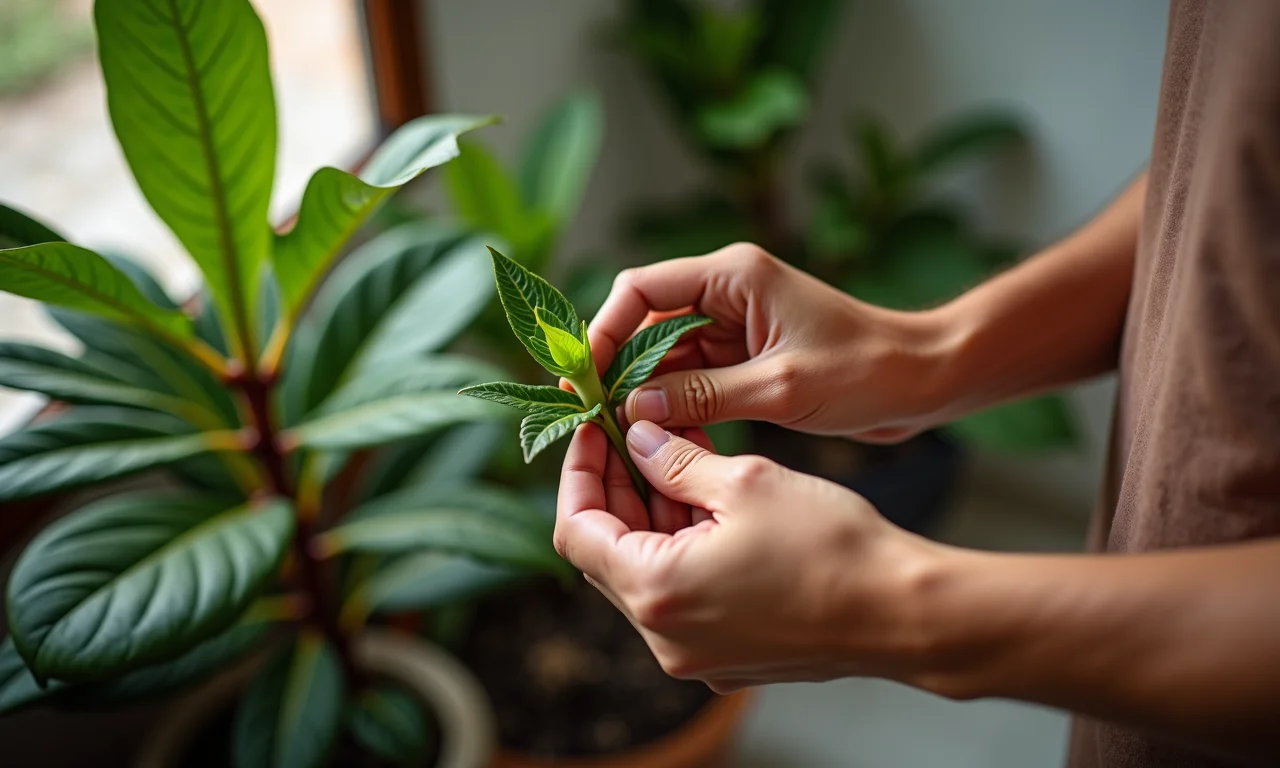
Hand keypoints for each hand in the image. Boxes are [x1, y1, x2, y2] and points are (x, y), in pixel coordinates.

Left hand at [555, 419, 941, 691]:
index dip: (579, 471)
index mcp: (656, 592)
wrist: (904, 612)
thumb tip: (638, 437)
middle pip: (608, 551)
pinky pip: (682, 591)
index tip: (595, 428)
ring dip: (653, 511)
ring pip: (647, 569)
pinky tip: (707, 493)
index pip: (576, 529)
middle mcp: (663, 636)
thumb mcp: (744, 481)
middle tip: (633, 429)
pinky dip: (683, 542)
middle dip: (617, 485)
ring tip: (676, 447)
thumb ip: (676, 460)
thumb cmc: (831, 547)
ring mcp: (694, 651)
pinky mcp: (726, 653)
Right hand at [587, 243, 949, 441]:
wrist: (926, 379)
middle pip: (646, 322)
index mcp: (734, 275)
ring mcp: (737, 325)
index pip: (642, 289)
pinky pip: (693, 376)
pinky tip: (662, 435)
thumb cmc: (867, 371)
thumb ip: (703, 395)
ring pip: (665, 354)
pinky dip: (676, 403)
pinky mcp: (747, 357)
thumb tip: (632, 409)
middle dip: (619, 367)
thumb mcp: (780, 387)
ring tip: (623, 433)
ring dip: (646, 390)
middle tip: (595, 416)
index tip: (586, 378)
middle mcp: (728, 292)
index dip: (605, 330)